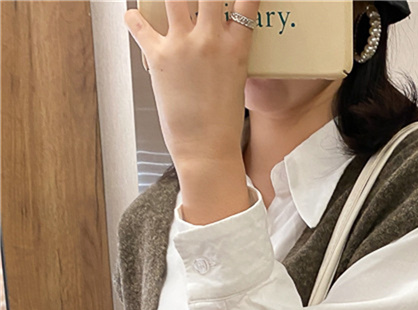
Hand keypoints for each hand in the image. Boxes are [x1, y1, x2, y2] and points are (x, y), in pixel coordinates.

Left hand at [124, 0, 260, 167]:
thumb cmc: (223, 123)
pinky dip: (132, 18)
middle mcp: (210, 41)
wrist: (207, 149)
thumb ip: (227, 54)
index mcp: (236, 48)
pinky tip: (133, 16)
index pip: (247, 3)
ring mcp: (183, 46)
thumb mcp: (235, 82)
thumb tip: (215, 39)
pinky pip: (137, 24)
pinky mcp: (158, 56)